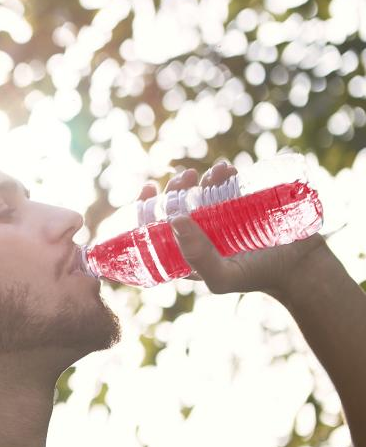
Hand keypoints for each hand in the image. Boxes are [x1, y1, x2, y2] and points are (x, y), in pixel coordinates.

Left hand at [138, 160, 331, 297]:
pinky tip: (227, 170)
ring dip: (202, 177)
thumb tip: (174, 220)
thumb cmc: (256, 276)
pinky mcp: (244, 206)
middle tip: (186, 177)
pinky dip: (224, 174)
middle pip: (177, 205)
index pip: (155, 228)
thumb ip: (196, 256)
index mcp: (185, 252)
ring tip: (215, 172)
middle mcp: (200, 234)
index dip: (146, 208)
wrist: (301, 268)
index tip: (149, 188)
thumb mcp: (221, 276)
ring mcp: (222, 218)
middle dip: (176, 188)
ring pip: (202, 192)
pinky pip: (228, 185)